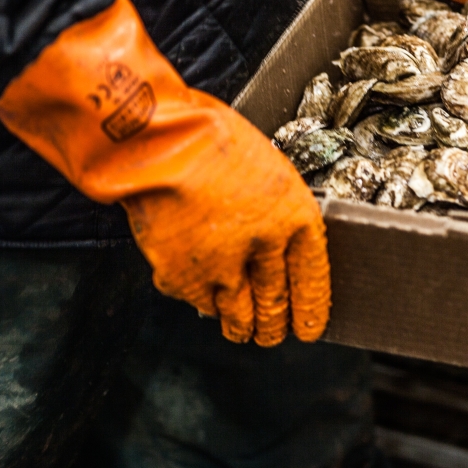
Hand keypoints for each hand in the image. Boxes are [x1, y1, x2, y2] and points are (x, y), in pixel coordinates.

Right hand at [120, 99, 329, 345]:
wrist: (155, 138)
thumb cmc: (205, 135)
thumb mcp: (262, 167)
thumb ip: (272, 211)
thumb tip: (271, 242)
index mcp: (293, 215)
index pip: (312, 279)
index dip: (312, 309)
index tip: (309, 325)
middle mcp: (264, 247)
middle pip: (276, 306)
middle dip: (275, 326)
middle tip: (273, 332)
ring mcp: (223, 267)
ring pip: (239, 317)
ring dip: (242, 328)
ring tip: (241, 330)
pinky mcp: (184, 277)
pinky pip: (201, 304)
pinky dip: (203, 303)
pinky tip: (205, 298)